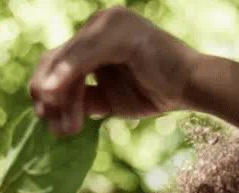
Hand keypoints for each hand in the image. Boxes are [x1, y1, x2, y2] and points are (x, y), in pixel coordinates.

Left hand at [28, 6, 201, 135]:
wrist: (193, 87)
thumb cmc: (156, 92)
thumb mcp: (110, 98)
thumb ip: (83, 98)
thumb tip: (47, 107)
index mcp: (97, 35)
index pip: (61, 61)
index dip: (47, 90)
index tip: (45, 120)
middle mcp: (100, 23)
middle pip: (58, 58)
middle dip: (49, 94)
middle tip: (47, 123)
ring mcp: (110, 23)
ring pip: (69, 59)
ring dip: (60, 93)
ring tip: (60, 122)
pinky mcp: (120, 31)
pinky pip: (86, 55)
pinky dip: (68, 74)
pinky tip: (53, 94)